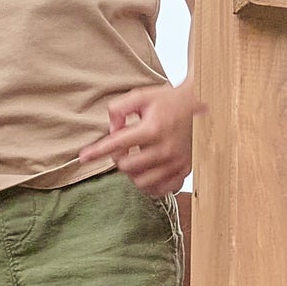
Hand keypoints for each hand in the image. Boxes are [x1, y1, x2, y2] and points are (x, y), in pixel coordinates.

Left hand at [81, 80, 200, 196]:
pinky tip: (147, 172)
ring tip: (135, 160)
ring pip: (141, 182)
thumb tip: (112, 130)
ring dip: (132, 173)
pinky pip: (160, 190)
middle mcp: (165, 149)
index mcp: (152, 129)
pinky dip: (150, 185)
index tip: (83, 157)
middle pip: (126, 167)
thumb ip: (119, 108)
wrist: (203, 105)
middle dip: (118, 158)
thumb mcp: (142, 95)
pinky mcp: (184, 171)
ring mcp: (176, 163)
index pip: (116, 145)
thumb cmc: (169, 101)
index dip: (96, 152)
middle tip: (123, 148)